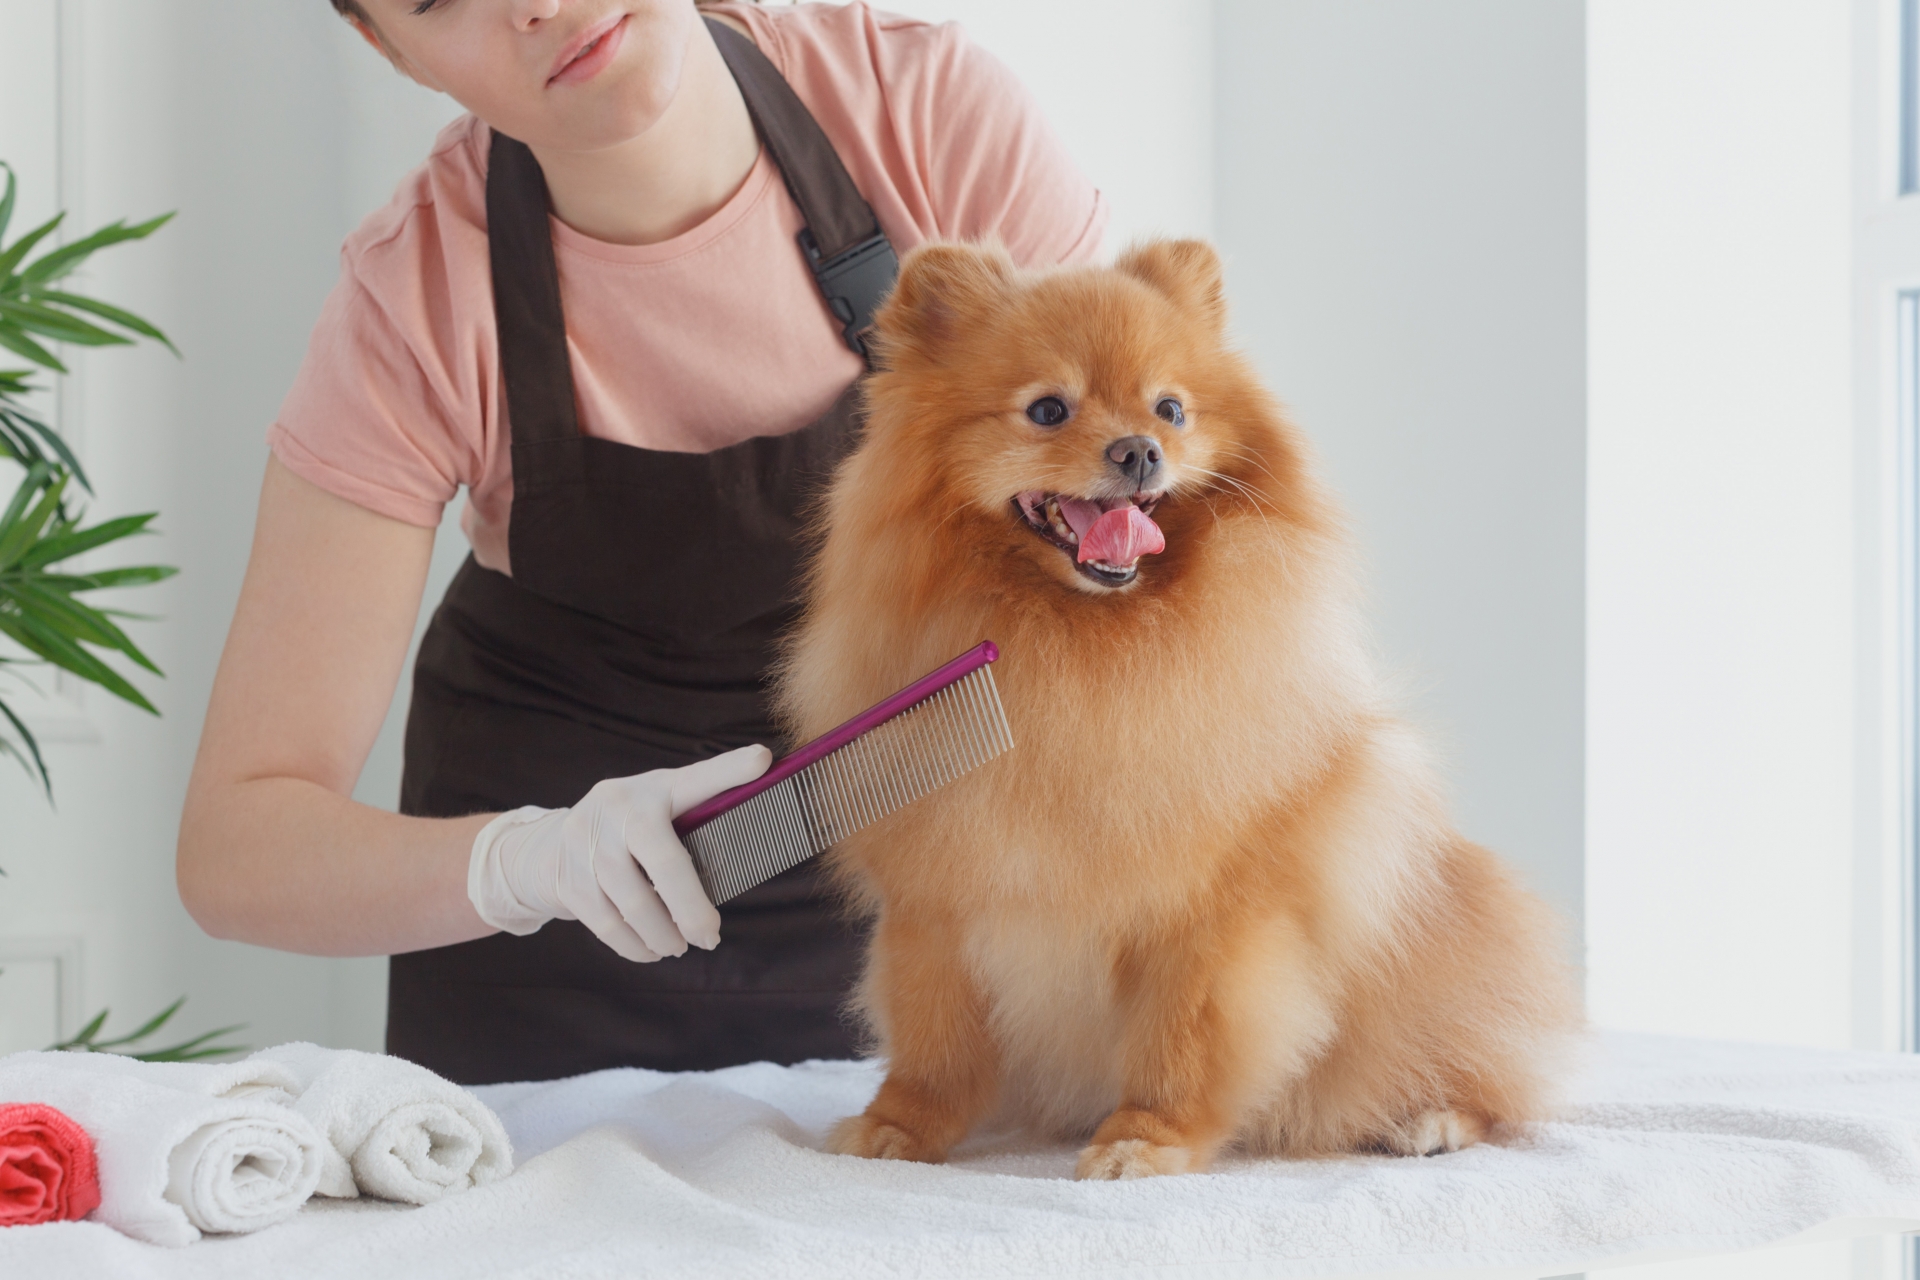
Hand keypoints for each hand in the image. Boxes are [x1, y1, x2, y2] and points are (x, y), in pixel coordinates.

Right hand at [465, 745, 771, 961]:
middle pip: (665, 862)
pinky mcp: (567, 878)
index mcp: (656, 788)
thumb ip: (699, 817)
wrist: (548, 846)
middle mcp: (619, 806)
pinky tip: (651, 951)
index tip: (761, 759)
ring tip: (678, 946)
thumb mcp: (659, 810)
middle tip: (709, 938)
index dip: (729, 771)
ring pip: (634, 903)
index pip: (697, 779)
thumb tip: (757, 836)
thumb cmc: (627, 830)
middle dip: (692, 909)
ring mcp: (586, 841)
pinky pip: (607, 923)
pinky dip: (634, 946)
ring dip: (662, 935)